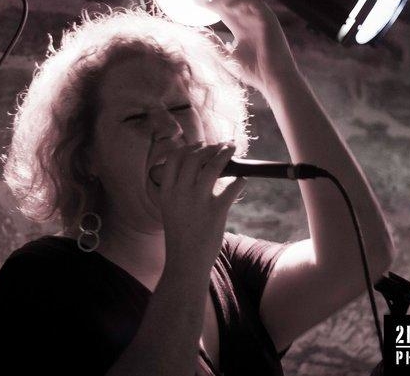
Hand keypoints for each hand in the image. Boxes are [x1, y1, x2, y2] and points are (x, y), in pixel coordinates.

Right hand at [153, 142, 245, 270]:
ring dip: (225, 154)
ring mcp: (198, 201)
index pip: (175, 158)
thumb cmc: (181, 236)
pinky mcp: (216, 211)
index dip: (189, 148)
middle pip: (194, 158)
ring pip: (213, 166)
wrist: (185, 263)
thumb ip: (179, 190)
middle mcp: (180, 193)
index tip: (199, 145)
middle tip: (220, 146)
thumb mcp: (171, 210)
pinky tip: (242, 180)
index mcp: (167, 192)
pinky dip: (239, 181)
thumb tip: (198, 170)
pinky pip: (232, 187)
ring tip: (231, 150)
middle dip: (209, 148)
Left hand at [197, 0, 296, 90]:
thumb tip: (199, 34)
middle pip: (230, 2)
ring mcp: (259, 19)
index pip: (223, 11)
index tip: (193, 0)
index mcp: (240, 28)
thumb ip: (215, 45)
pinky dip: (241, 2)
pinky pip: (255, 4)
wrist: (272, 79)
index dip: (209, 4)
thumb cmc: (253, 71)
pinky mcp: (269, 19)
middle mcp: (249, 20)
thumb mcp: (228, 57)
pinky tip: (226, 5)